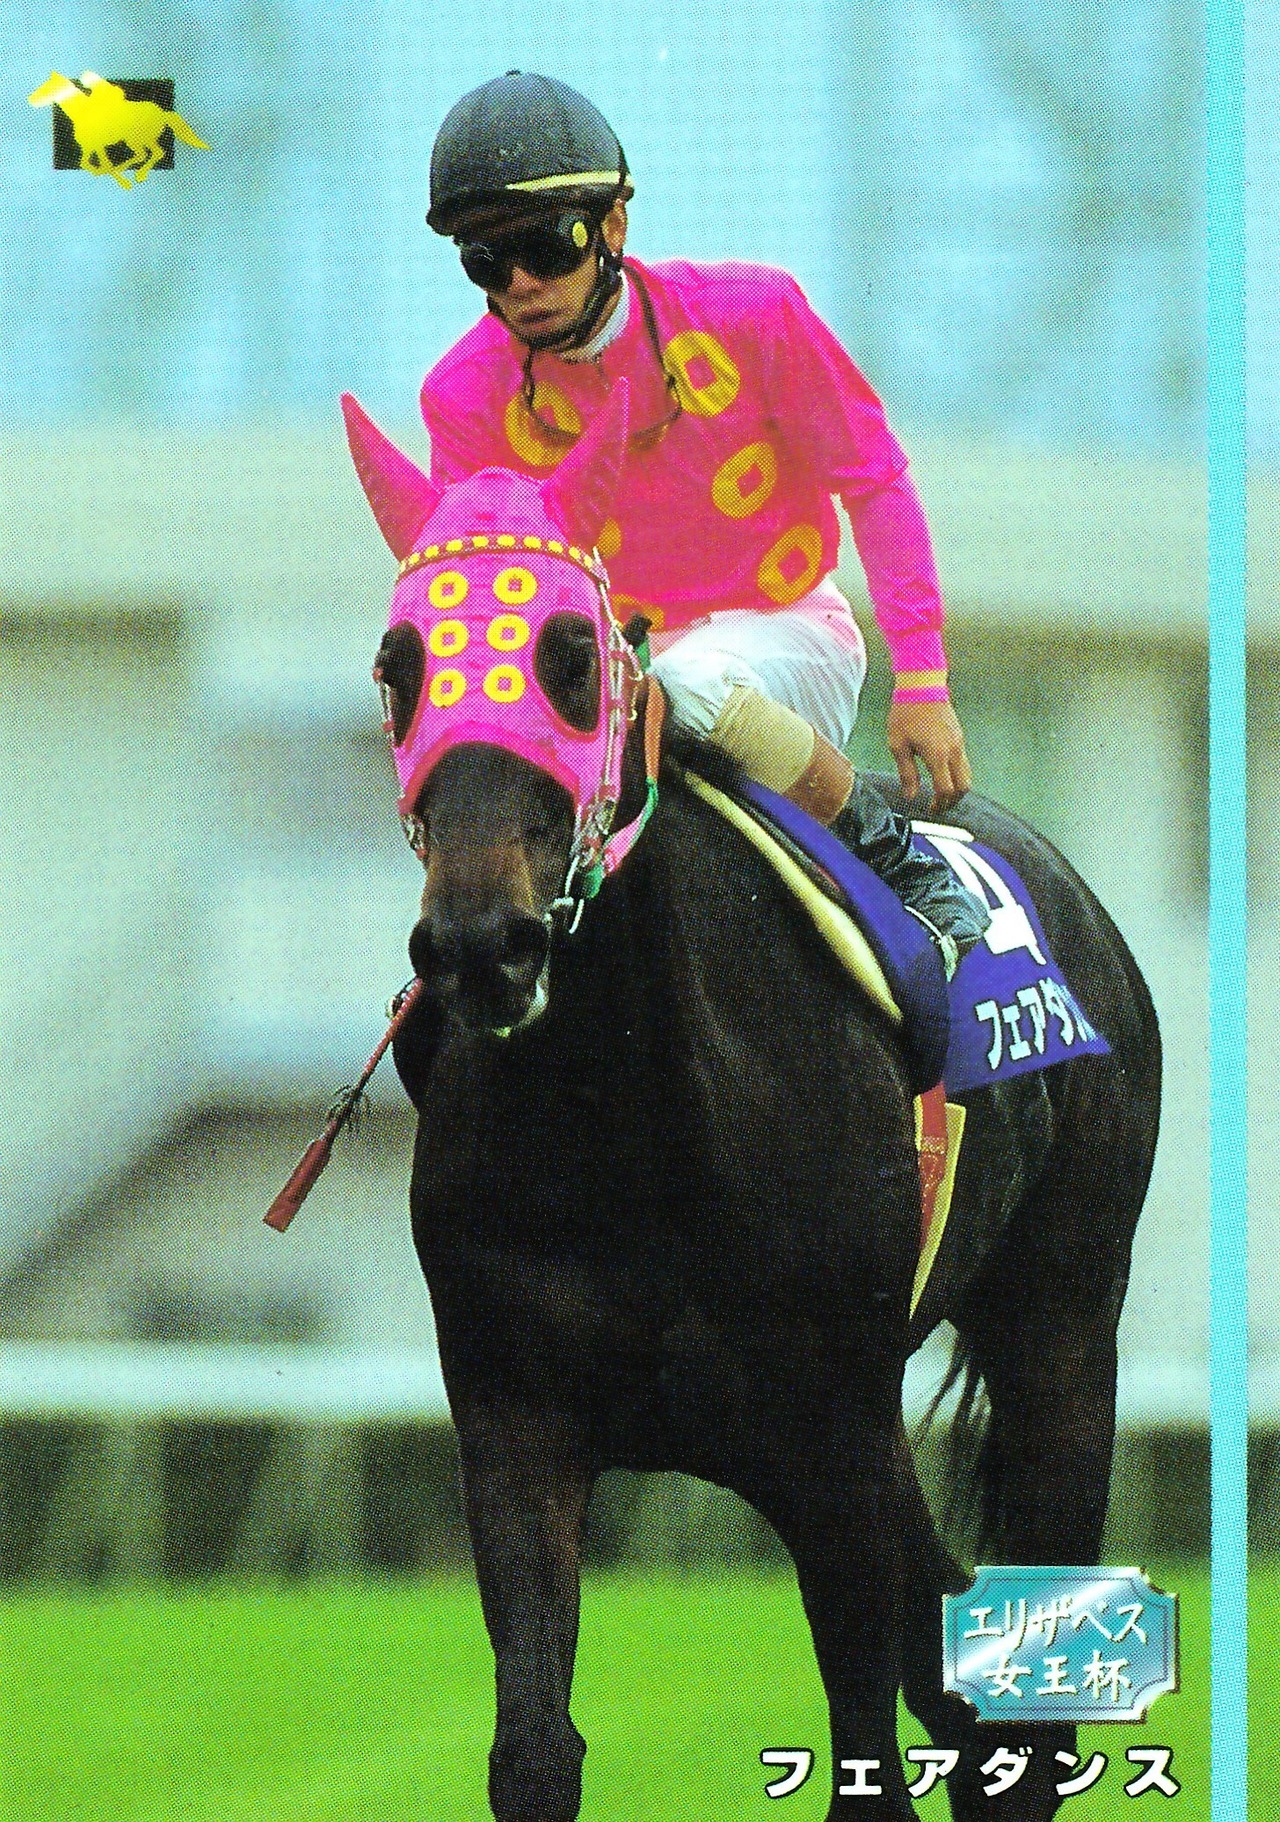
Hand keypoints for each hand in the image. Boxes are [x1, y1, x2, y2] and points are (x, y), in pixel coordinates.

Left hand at [886, 698, 972, 812]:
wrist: (921, 685)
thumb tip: (911, 796)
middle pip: (964, 786)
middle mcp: (953, 751)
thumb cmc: (906, 714)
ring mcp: (959, 743)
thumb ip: (907, 773)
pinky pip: (963, 763)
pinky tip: (942, 775)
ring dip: (956, 788)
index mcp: (938, 755)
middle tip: (939, 806)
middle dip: (952, 801)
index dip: (939, 804)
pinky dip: (956, 775)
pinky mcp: (959, 737)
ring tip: (941, 794)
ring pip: (967, 775)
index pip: (946, 790)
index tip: (930, 809)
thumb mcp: (898, 745)